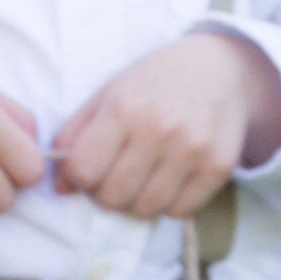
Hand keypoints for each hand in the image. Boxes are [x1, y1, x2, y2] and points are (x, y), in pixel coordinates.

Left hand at [49, 28, 280, 228]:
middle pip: (112, 197)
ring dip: (137, 200)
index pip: (83, 170)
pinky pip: (178, 211)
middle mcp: (159, 130)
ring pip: (144, 210)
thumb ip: (75, 136)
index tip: (89, 167)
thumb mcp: (108, 93)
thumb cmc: (155, 82)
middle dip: (106, 192)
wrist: (221, 68)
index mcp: (124, 107)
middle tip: (117, 173)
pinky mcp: (217, 168)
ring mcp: (191, 151)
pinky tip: (170, 177)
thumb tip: (60, 186)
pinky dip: (169, 202)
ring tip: (143, 176)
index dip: (79, 176)